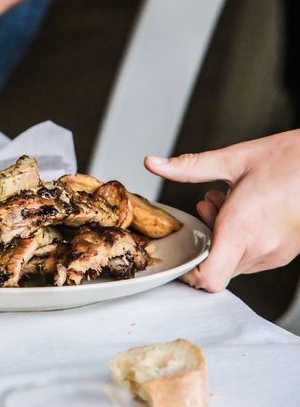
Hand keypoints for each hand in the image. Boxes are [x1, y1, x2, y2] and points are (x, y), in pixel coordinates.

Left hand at [145, 130, 299, 292]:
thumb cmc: (289, 158)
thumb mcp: (233, 159)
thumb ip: (188, 167)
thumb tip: (152, 163)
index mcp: (242, 228)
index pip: (209, 278)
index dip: (188, 273)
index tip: (182, 252)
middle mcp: (261, 248)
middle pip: (217, 266)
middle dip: (204, 239)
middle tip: (207, 206)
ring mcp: (277, 253)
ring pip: (234, 262)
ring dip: (221, 236)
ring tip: (226, 202)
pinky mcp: (287, 252)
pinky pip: (253, 257)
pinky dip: (240, 238)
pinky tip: (244, 209)